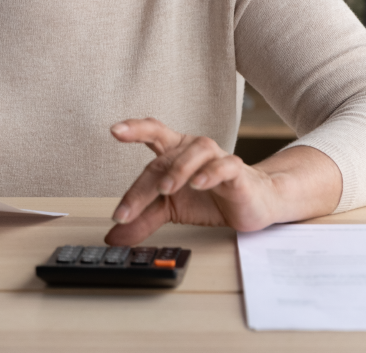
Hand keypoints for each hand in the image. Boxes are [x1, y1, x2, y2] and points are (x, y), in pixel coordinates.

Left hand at [103, 118, 339, 245]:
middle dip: (145, 185)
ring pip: (196, 151)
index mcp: (174, 151)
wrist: (251, 205)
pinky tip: (199, 183)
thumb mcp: (169, 210)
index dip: (134, 129)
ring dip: (178, 169)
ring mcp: (216, 157)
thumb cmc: (210, 199)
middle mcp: (193, 149)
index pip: (152, 132)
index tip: (114, 130)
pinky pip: (224, 166)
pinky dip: (211, 173)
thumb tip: (114, 236)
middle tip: (128, 209)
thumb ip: (143, 220)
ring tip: (166, 188)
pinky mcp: (236, 172)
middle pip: (165, 157)